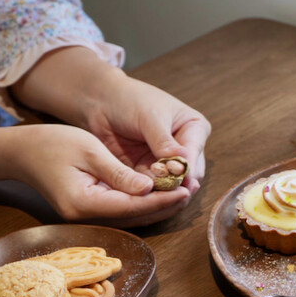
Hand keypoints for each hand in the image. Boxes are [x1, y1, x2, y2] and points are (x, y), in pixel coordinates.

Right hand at [9, 124, 191, 226]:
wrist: (21, 151)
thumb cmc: (52, 144)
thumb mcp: (89, 151)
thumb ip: (119, 173)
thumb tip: (149, 188)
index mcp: (84, 202)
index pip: (132, 206)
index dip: (162, 199)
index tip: (186, 189)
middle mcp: (85, 216)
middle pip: (135, 217)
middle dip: (166, 206)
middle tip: (193, 190)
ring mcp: (86, 217)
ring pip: (131, 217)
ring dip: (158, 207)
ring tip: (185, 192)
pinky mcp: (89, 210)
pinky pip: (123, 211)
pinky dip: (144, 204)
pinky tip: (163, 193)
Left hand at [12, 47, 210, 195]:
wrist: (100, 102)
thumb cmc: (130, 99)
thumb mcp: (150, 117)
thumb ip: (164, 141)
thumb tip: (182, 163)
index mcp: (194, 129)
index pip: (194, 152)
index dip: (186, 167)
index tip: (178, 178)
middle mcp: (185, 148)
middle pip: (189, 174)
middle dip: (177, 183)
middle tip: (166, 190)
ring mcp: (167, 162)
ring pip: (173, 185)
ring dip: (163, 191)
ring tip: (153, 195)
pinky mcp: (148, 172)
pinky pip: (153, 188)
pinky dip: (148, 193)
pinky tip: (141, 196)